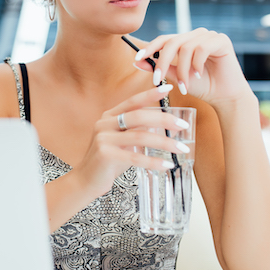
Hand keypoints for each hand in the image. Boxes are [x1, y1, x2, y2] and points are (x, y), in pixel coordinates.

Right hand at [72, 84, 189, 195]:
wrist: (86, 181)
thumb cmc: (108, 162)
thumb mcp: (124, 142)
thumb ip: (140, 132)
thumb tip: (169, 127)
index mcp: (109, 116)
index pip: (132, 102)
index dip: (150, 94)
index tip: (169, 88)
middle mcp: (104, 123)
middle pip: (139, 116)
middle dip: (164, 119)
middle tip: (183, 125)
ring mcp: (103, 138)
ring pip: (141, 136)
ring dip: (165, 142)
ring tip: (182, 148)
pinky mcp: (105, 154)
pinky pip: (135, 157)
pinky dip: (154, 161)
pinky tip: (167, 164)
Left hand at [133, 28, 253, 110]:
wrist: (225, 97)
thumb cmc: (203, 87)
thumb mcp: (177, 77)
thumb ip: (160, 68)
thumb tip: (137, 62)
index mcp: (186, 41)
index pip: (164, 39)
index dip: (149, 47)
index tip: (137, 58)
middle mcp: (197, 35)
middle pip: (172, 42)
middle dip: (162, 62)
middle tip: (157, 80)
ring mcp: (210, 36)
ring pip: (186, 47)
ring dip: (182, 70)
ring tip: (184, 86)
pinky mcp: (221, 40)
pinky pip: (201, 48)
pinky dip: (196, 64)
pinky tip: (198, 76)